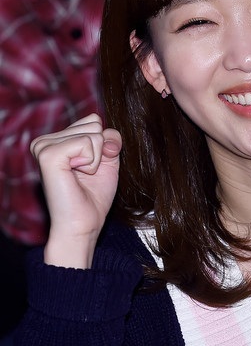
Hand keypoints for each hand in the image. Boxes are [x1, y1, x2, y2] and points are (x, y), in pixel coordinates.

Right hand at [30, 114, 121, 267]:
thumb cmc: (93, 196)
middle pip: (94, 123)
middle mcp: (46, 140)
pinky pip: (86, 142)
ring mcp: (44, 147)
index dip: (104, 144)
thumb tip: (106, 134)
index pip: (94, 120)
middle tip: (86, 174)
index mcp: (57, 140)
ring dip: (95, 159)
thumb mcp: (108, 161)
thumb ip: (110, 140)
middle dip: (100, 151)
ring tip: (80, 176)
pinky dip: (91, 162)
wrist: (84, 224)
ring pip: (93, 134)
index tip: (92, 167)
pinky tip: (76, 176)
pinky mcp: (48, 156)